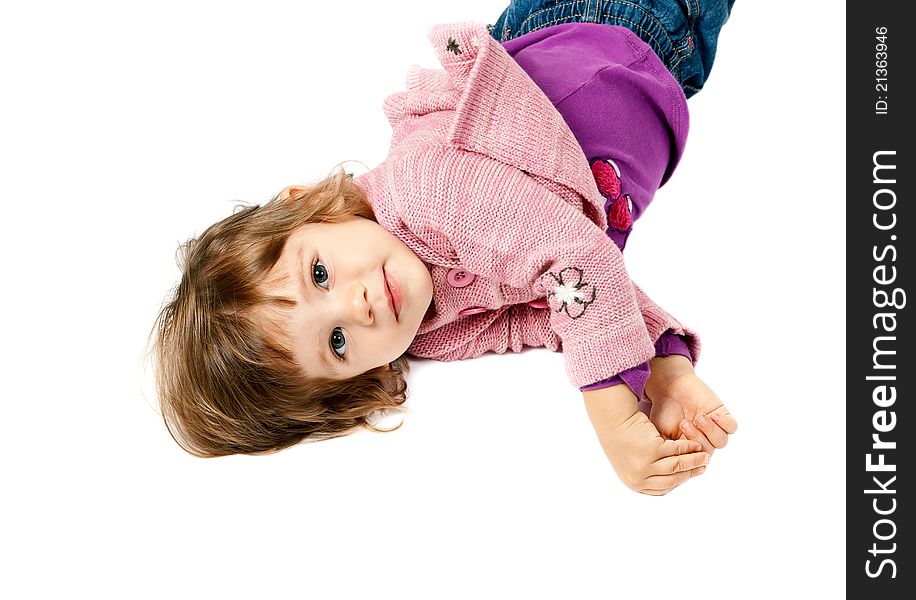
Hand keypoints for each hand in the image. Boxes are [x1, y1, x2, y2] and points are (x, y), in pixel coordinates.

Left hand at [583, 385, 709, 494]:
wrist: (612, 420)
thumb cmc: (623, 437)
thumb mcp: (633, 460)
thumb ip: (650, 471)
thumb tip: (676, 476)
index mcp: (634, 483)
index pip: (663, 488)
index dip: (680, 481)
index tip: (692, 475)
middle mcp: (639, 478)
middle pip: (673, 479)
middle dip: (691, 472)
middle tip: (704, 466)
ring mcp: (645, 465)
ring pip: (677, 465)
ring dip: (694, 461)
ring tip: (705, 455)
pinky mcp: (652, 450)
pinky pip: (676, 450)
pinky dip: (688, 447)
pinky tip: (695, 444)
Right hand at [644, 355, 737, 453]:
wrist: (670, 387)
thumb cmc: (663, 411)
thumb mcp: (659, 434)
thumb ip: (667, 452)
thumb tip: (672, 466)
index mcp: (689, 449)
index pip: (696, 462)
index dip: (691, 456)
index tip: (680, 443)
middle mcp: (703, 440)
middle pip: (709, 451)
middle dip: (697, 438)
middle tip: (684, 423)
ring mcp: (714, 428)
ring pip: (721, 441)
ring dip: (710, 430)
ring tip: (699, 417)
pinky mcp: (722, 415)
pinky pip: (731, 427)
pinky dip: (724, 423)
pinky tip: (713, 415)